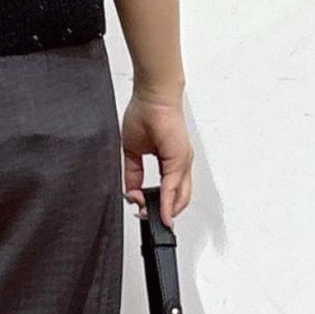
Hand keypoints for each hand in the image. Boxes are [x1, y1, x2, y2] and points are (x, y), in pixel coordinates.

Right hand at [121, 91, 192, 226]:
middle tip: (147, 217)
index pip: (168, 191)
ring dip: (165, 211)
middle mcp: (180, 163)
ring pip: (180, 196)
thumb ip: (133, 174)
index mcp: (171, 161)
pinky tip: (159, 210)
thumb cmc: (144, 113)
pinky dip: (166, 202)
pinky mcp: (180, 159)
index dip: (156, 204)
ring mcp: (182, 162)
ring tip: (151, 217)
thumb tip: (132, 191)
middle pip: (178, 198)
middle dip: (163, 213)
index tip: (141, 208)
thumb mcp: (133, 151)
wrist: (152, 96)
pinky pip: (173, 187)